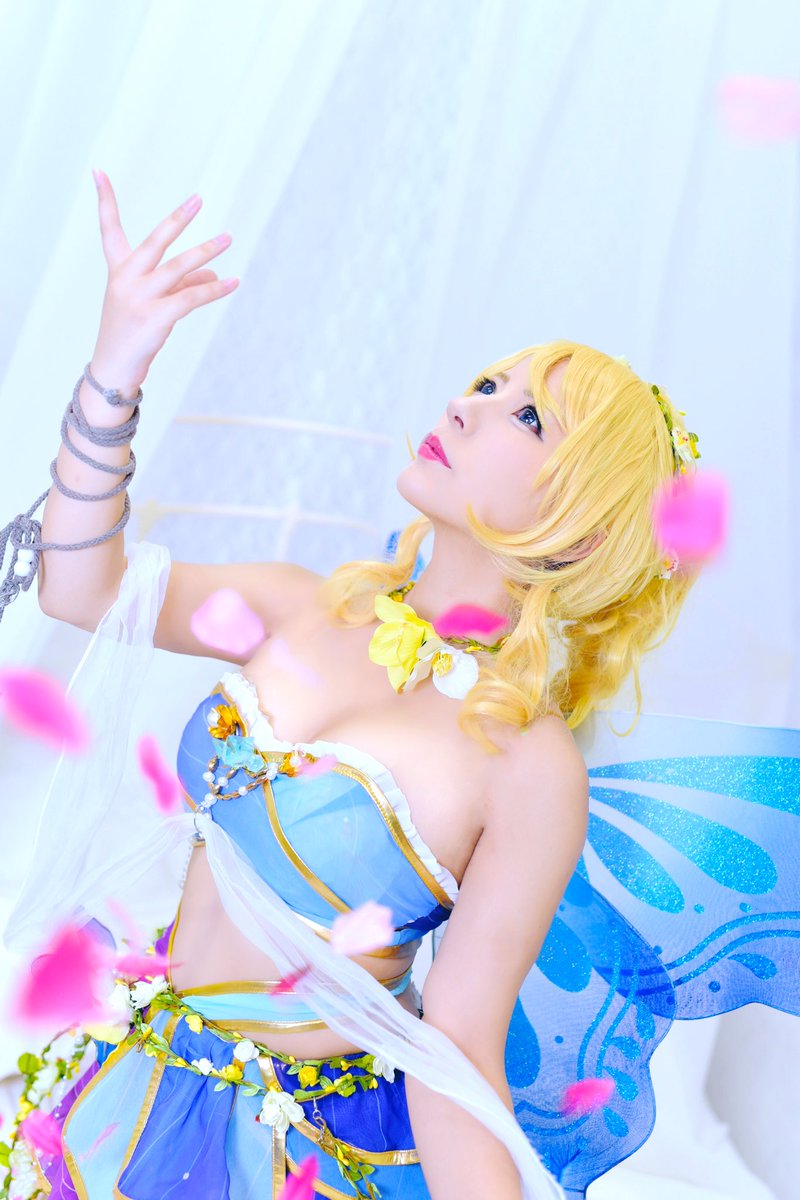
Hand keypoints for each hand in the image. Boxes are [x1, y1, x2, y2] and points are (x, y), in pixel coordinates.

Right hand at [90, 169, 238, 388]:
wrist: (115, 368)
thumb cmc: (133, 332)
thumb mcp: (153, 301)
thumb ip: (181, 281)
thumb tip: (213, 269)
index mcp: (119, 270)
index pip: (109, 229)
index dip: (104, 200)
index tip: (98, 170)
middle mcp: (125, 279)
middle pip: (154, 241)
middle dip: (177, 218)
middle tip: (198, 198)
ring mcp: (139, 298)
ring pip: (178, 268)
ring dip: (206, 251)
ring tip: (227, 238)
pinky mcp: (155, 317)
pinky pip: (191, 297)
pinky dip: (214, 289)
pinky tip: (233, 282)